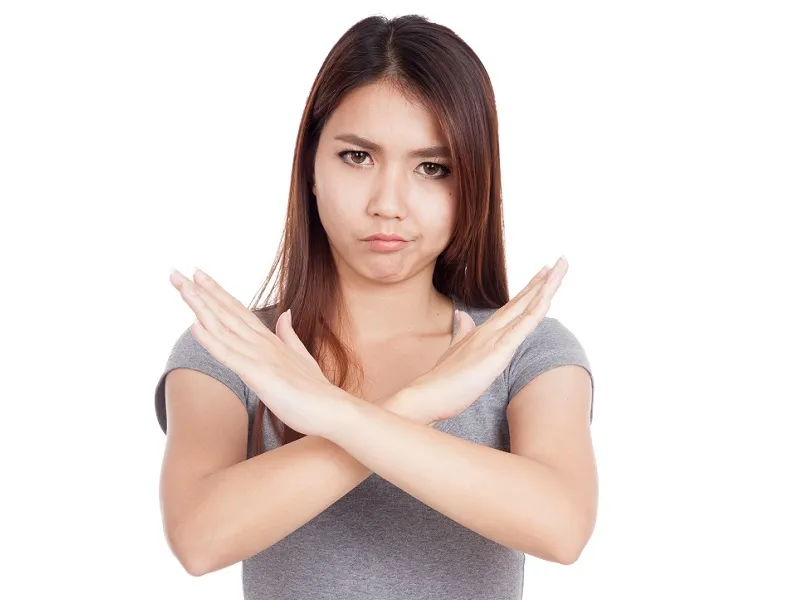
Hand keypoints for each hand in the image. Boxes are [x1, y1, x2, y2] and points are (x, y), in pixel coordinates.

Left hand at [169, 268, 352, 438]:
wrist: (333, 410)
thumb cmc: (316, 391)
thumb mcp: (301, 357)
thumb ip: (289, 334)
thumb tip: (284, 314)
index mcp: (270, 341)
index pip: (238, 311)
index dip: (216, 293)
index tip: (198, 276)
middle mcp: (262, 343)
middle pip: (226, 312)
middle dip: (201, 292)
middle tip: (177, 273)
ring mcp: (260, 357)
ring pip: (224, 327)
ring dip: (201, 306)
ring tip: (181, 287)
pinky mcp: (259, 375)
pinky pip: (230, 356)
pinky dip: (211, 340)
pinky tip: (195, 326)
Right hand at [402, 256, 568, 423]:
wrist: (427, 394)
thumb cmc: (442, 379)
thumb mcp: (455, 351)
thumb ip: (461, 331)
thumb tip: (463, 315)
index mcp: (484, 331)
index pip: (512, 307)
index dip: (530, 290)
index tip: (544, 274)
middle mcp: (490, 329)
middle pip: (523, 301)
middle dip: (543, 281)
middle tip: (560, 262)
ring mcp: (494, 338)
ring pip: (527, 308)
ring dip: (546, 287)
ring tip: (560, 267)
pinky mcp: (498, 352)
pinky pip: (522, 328)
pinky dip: (536, 311)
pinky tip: (548, 298)